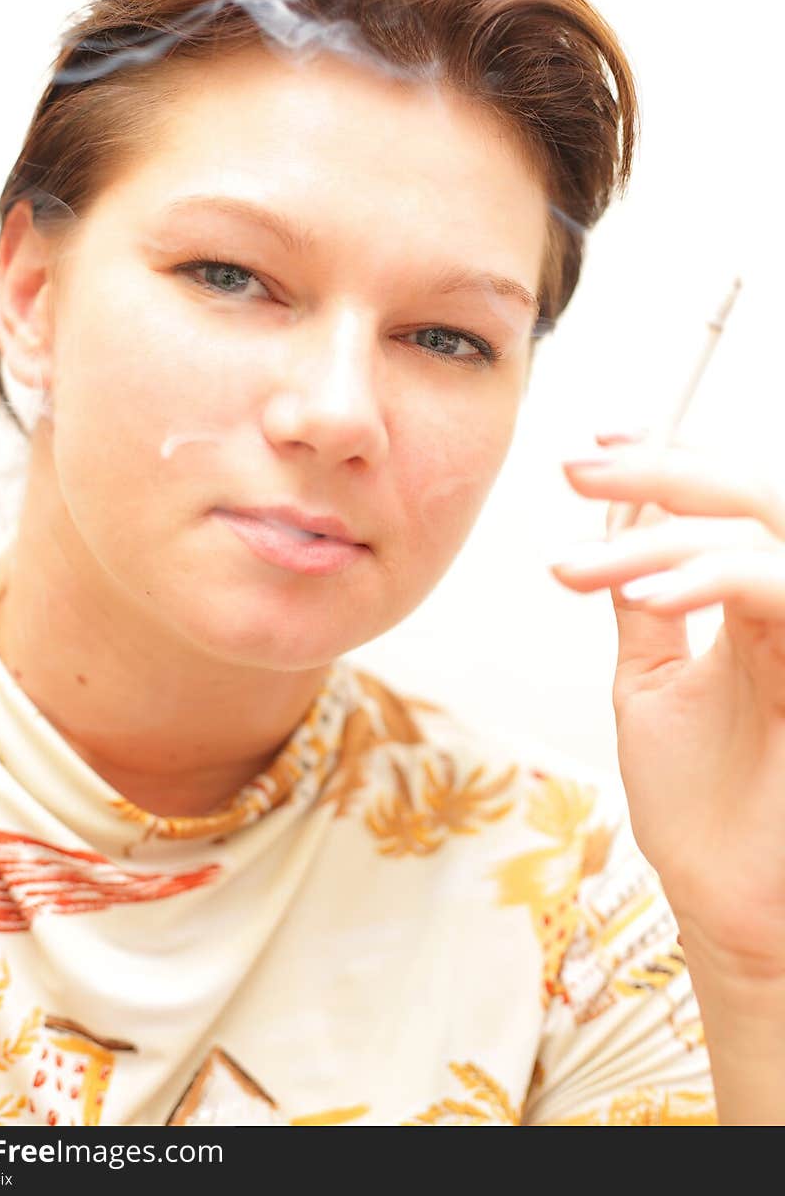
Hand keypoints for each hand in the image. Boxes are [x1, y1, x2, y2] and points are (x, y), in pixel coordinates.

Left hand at [549, 432, 784, 982]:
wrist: (722, 898)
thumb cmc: (699, 802)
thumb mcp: (651, 680)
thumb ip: (645, 607)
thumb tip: (614, 536)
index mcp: (754, 604)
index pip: (726, 505)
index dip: (668, 464)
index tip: (594, 450)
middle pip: (755, 496)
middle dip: (665, 472)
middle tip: (582, 470)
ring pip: (763, 535)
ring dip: (670, 536)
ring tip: (585, 567)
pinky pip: (780, 596)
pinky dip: (715, 578)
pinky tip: (649, 594)